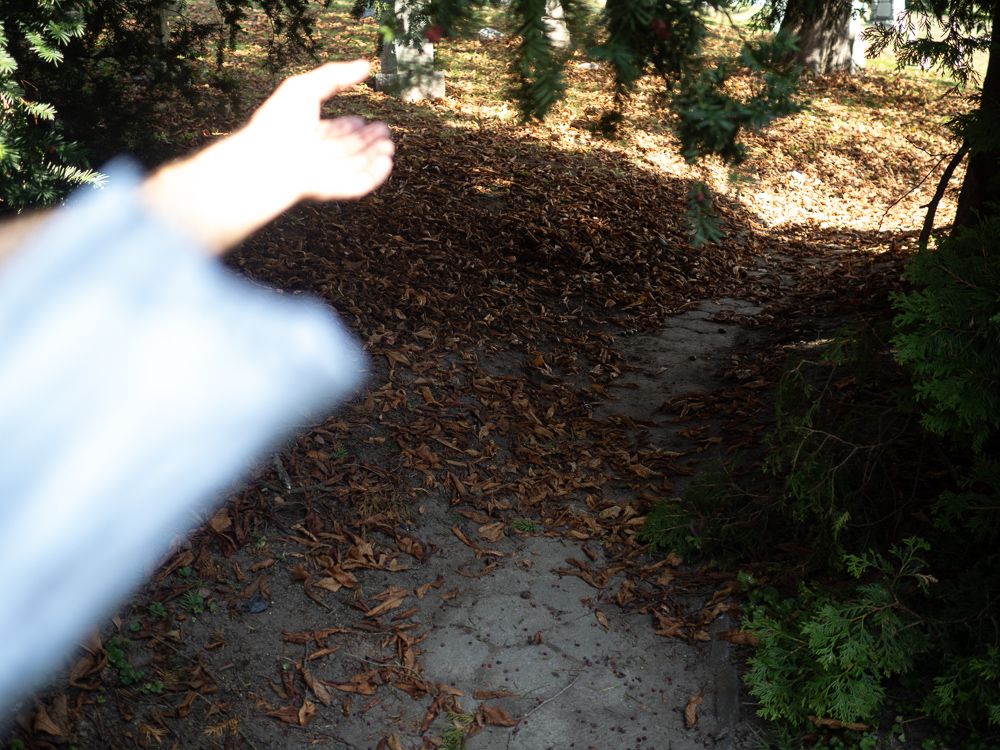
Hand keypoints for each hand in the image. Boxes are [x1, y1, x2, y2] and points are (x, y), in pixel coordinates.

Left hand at [240, 60, 394, 203]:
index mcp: (305, 133)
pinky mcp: (335, 189)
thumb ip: (336, 75)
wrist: (271, 161)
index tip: (363, 119)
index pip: (331, 131)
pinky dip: (375, 175)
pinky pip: (359, 184)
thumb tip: (365, 65)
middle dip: (367, 140)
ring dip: (373, 156)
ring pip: (355, 166)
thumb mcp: (306, 88)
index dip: (348, 125)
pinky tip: (386, 162)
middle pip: (346, 148)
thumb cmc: (281, 123)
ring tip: (389, 144)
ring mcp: (325, 173)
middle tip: (384, 129)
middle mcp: (316, 154)